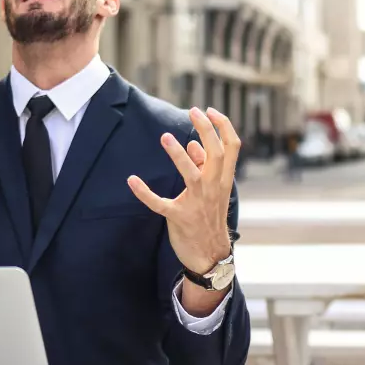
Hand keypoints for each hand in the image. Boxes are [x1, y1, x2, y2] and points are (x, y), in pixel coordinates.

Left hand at [127, 107, 240, 274]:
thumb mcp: (214, 191)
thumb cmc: (210, 217)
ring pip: (190, 174)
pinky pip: (160, 203)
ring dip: (177, 155)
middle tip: (193, 111)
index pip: (232, 147)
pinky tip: (132, 180)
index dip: (223, 126)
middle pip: (216, 153)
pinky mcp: (179, 217)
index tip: (210, 110)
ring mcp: (197, 203)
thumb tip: (193, 144)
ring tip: (165, 137)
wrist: (210, 254)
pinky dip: (144, 192)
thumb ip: (205, 168)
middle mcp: (213, 188)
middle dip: (206, 130)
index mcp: (223, 180)